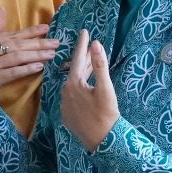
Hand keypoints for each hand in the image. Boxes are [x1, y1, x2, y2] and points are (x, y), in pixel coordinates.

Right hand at [0, 7, 58, 120]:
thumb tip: (1, 8)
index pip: (11, 35)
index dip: (30, 32)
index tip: (47, 28)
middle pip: (16, 45)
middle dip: (38, 43)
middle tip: (56, 43)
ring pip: (17, 57)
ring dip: (37, 55)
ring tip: (52, 54)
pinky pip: (14, 72)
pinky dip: (27, 69)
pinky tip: (40, 67)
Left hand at [60, 31, 118, 152]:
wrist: (102, 141)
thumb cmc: (106, 114)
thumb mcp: (105, 88)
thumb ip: (100, 65)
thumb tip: (95, 44)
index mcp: (73, 84)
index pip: (78, 59)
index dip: (82, 44)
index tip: (84, 31)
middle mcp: (65, 92)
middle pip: (75, 70)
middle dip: (84, 58)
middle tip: (90, 46)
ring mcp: (65, 104)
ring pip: (74, 83)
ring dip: (82, 73)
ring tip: (91, 64)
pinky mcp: (67, 114)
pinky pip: (72, 95)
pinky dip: (80, 87)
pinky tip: (86, 86)